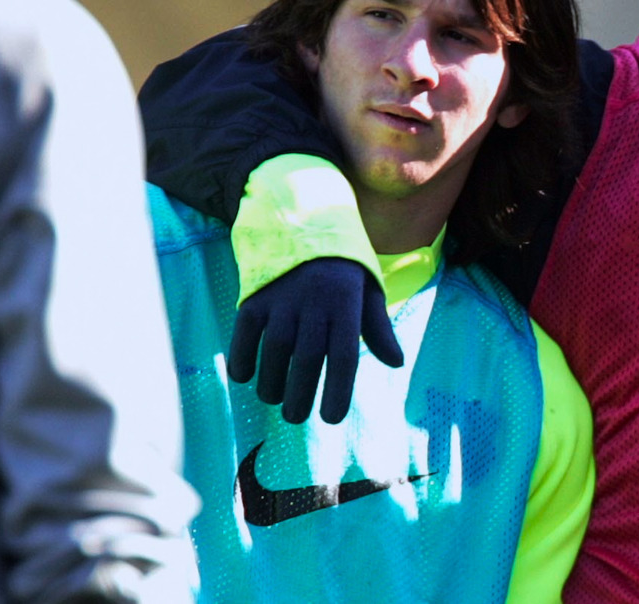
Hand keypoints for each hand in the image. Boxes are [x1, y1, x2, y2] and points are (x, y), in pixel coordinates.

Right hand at [226, 257, 402, 423]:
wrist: (303, 221)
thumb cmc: (342, 266)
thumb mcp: (368, 289)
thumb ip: (378, 328)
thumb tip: (396, 363)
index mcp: (346, 303)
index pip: (343, 355)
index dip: (337, 390)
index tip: (332, 418)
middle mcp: (313, 302)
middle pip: (308, 358)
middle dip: (300, 394)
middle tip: (296, 417)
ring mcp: (282, 299)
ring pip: (275, 349)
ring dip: (272, 382)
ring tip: (275, 400)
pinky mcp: (255, 297)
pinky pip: (244, 333)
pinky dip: (241, 358)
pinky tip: (244, 376)